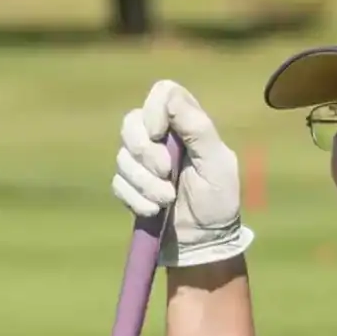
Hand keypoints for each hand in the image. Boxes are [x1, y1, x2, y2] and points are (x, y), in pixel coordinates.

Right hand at [113, 80, 252, 268]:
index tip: (160, 133)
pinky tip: (155, 212)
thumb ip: (197, 128)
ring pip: (122, 156)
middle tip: (167, 172)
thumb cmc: (218, 200)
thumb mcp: (217, 163)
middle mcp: (161, 138)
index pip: (162, 93)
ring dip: (144, 182)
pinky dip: (136, 199)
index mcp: (187, 124)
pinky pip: (118, 183)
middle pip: (131, 122)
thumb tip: (168, 96)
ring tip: (167, 200)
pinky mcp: (131, 186)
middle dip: (145, 152)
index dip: (154, 109)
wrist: (204, 242)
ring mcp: (143, 162)